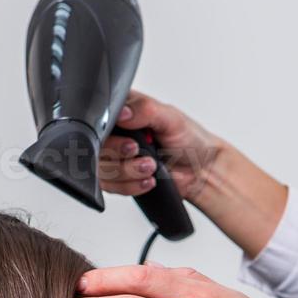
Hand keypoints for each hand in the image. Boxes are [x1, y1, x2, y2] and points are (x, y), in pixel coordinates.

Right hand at [99, 90, 287, 258]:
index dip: (110, 134)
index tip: (131, 142)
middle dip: (120, 157)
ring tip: (151, 168)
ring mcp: (115, 157)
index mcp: (124, 110)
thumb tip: (123, 112)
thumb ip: (145, 111)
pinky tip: (148, 181)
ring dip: (127, 173)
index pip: (99, 119)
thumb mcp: (170, 118)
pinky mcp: (118, 178)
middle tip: (140, 154)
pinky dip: (130, 186)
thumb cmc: (189, 140)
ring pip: (102, 170)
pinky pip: (110, 187)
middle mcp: (116, 132)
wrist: (201, 170)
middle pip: (96, 148)